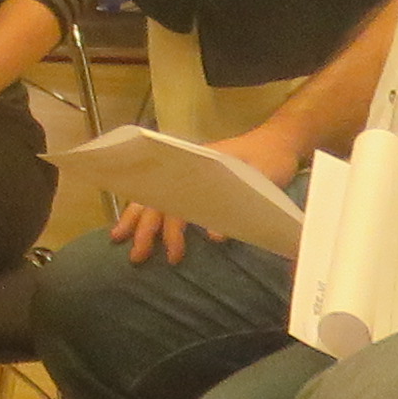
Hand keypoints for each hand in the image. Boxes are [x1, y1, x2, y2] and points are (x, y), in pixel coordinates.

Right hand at [112, 123, 296, 265]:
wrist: (277, 140)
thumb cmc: (270, 157)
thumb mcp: (263, 176)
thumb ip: (242, 201)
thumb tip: (214, 236)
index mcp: (200, 164)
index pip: (175, 195)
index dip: (168, 226)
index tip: (172, 252)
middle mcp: (188, 170)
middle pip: (159, 198)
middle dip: (144, 229)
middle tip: (137, 258)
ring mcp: (190, 176)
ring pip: (156, 197)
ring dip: (137, 219)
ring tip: (120, 241)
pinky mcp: (196, 183)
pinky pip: (166, 198)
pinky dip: (148, 212)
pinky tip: (138, 226)